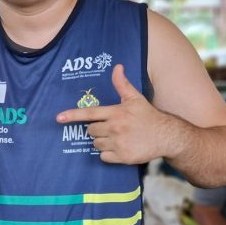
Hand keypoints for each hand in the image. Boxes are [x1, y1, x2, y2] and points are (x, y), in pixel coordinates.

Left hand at [56, 64, 180, 164]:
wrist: (166, 136)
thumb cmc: (148, 116)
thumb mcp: (135, 98)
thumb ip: (122, 84)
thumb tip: (117, 67)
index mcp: (116, 112)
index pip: (89, 113)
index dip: (72, 115)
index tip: (58, 118)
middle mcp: (115, 127)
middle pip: (90, 131)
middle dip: (97, 130)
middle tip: (110, 128)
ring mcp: (118, 143)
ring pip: (96, 144)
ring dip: (102, 142)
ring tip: (116, 138)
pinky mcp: (123, 157)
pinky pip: (103, 157)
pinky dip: (108, 155)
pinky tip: (119, 148)